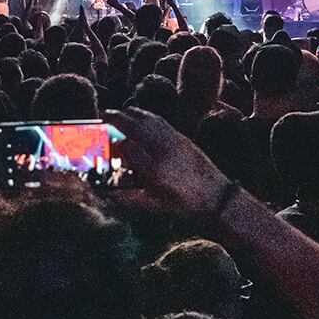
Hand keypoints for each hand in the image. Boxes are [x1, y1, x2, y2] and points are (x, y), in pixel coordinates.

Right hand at [105, 107, 230, 215]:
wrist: (217, 197)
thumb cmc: (185, 205)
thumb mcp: (155, 206)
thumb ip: (130, 199)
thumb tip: (108, 196)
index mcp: (154, 169)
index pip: (127, 147)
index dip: (113, 142)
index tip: (101, 140)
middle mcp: (162, 150)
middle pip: (135, 126)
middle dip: (117, 118)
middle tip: (103, 115)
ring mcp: (174, 141)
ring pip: (148, 120)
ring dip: (131, 113)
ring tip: (119, 112)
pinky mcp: (182, 138)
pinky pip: (160, 122)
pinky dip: (147, 116)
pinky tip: (141, 116)